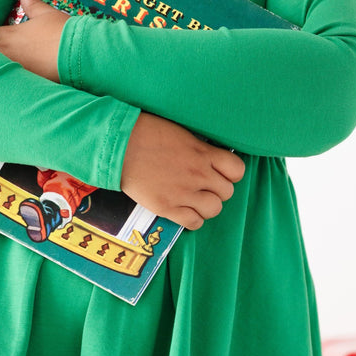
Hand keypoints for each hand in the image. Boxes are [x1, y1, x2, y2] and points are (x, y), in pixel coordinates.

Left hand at [0, 0, 68, 81]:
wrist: (78, 52)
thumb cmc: (63, 32)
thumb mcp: (46, 14)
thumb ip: (32, 4)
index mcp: (10, 34)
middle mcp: (8, 51)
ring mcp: (14, 68)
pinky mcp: (24, 81)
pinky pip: (8, 81)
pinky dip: (7, 80)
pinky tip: (11, 82)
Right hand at [121, 112, 245, 229]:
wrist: (119, 145)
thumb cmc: (145, 133)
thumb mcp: (180, 133)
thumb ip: (198, 149)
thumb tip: (206, 158)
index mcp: (203, 153)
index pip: (237, 170)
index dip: (230, 174)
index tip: (220, 173)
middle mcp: (198, 174)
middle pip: (226, 192)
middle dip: (216, 190)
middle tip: (202, 186)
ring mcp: (183, 192)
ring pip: (214, 209)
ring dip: (206, 205)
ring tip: (193, 199)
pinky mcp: (167, 207)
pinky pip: (194, 223)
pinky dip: (192, 219)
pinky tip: (183, 210)